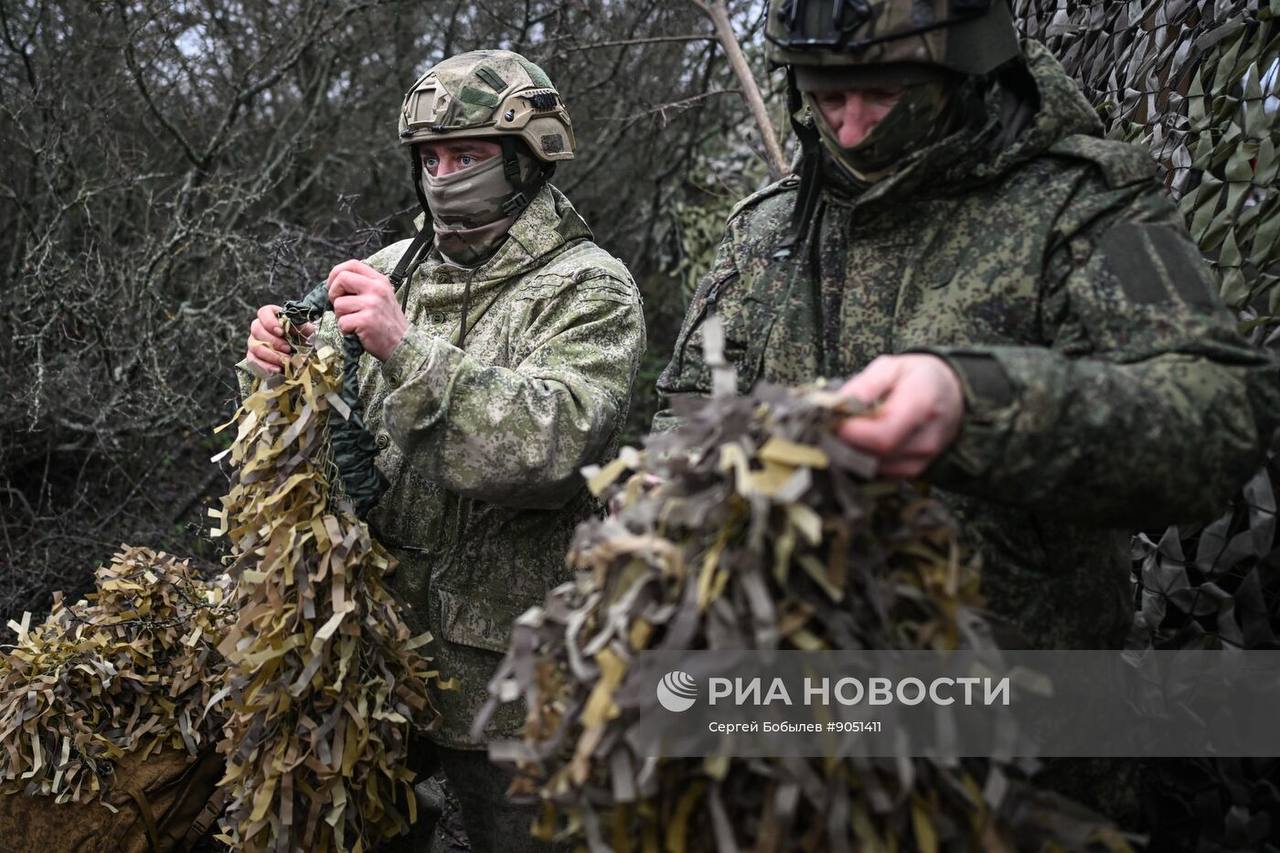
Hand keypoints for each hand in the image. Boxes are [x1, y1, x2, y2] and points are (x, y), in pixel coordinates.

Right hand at [246, 304, 313, 373]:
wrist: (303, 355)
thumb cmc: (304, 339)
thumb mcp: (306, 330)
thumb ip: (301, 326)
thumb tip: (298, 326)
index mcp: (273, 316)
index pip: (263, 312)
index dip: (269, 322)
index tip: (281, 332)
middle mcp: (260, 327)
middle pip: (257, 330)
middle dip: (273, 342)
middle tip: (288, 349)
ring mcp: (255, 342)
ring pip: (254, 346)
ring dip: (271, 355)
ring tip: (285, 361)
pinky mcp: (254, 356)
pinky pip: (253, 361)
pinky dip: (265, 366)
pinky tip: (277, 370)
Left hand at [327, 260, 407, 360]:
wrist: (402, 345)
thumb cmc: (387, 323)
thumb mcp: (381, 297)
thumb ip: (364, 286)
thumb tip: (335, 283)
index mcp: (380, 281)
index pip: (352, 264)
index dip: (336, 274)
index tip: (334, 286)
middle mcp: (377, 289)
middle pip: (341, 278)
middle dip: (333, 293)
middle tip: (341, 307)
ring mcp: (372, 304)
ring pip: (338, 304)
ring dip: (341, 316)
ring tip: (356, 323)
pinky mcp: (366, 320)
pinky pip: (342, 322)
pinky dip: (346, 330)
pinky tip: (358, 332)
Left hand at [834, 354, 964, 478]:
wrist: (952, 395)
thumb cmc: (919, 377)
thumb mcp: (891, 367)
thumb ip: (864, 386)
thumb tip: (837, 404)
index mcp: (922, 405)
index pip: (882, 434)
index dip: (851, 433)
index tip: (829, 421)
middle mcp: (926, 438)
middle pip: (875, 454)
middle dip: (845, 442)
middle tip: (828, 426)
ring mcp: (922, 459)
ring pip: (874, 467)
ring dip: (852, 453)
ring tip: (844, 431)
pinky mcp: (914, 471)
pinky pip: (880, 472)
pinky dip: (864, 459)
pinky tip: (859, 442)